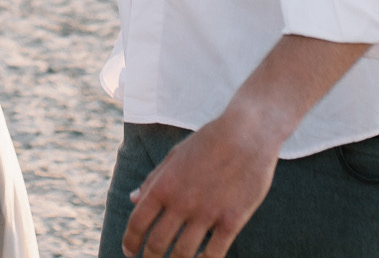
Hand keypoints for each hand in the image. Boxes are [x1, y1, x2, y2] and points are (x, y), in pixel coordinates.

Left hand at [122, 111, 279, 257]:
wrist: (249, 132)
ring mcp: (208, 213)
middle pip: (157, 244)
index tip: (129, 252)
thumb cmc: (209, 142)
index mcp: (164, 184)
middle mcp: (182, 201)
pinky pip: (213, 254)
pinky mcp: (232, 220)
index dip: (130, 242)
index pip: (138, 222)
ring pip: (183, 254)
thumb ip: (153, 179)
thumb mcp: (175, 155)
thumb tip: (133, 198)